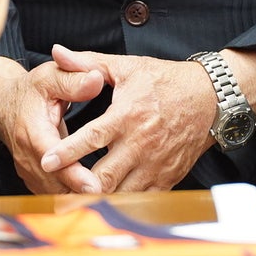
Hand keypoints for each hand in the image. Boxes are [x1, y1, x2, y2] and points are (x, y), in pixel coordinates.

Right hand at [0, 56, 106, 193]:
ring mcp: (29, 172)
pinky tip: (97, 199)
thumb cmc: (32, 91)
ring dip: (80, 199)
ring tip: (111, 201)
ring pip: (56, 195)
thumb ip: (73, 79)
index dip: (73, 174)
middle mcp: (27, 157)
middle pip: (56, 185)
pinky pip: (55, 196)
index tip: (95, 185)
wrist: (4, 105)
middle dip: (83, 194)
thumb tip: (96, 80)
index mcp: (32, 131)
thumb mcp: (50, 76)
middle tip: (113, 198)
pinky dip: (74, 198)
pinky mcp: (35, 180)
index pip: (52, 159)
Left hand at [39, 45, 216, 192]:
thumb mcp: (125, 66)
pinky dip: (123, 203)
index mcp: (127, 115)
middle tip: (56, 189)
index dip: (67, 152)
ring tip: (74, 200)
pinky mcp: (167, 177)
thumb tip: (57, 52)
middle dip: (80, 186)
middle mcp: (141, 144)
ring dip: (98, 198)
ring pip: (122, 193)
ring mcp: (155, 164)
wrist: (209, 98)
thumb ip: (87, 63)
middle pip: (105, 176)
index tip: (46, 161)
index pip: (92, 138)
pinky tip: (105, 203)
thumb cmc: (164, 81)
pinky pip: (142, 199)